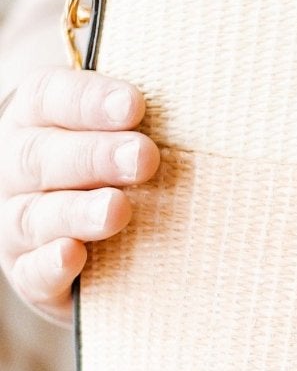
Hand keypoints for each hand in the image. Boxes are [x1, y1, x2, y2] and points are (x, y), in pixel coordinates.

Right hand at [0, 67, 158, 323]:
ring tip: (118, 209)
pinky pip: (31, 271)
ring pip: (34, 215)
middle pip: (41, 156)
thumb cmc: (114, 168)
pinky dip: (50, 264)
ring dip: (77, 212)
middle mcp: (16, 169)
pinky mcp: (26, 272)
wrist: (91, 243)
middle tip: (144, 158)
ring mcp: (15, 223)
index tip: (135, 106)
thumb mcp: (122, 132)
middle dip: (94, 156)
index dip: (90, 101)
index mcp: (35, 118)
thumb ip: (141, 118)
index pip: (50, 97)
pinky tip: (73, 255)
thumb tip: (204, 102)